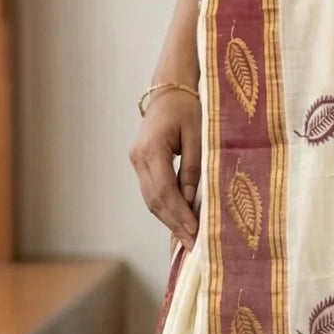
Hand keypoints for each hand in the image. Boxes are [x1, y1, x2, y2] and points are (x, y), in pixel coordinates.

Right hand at [129, 87, 201, 247]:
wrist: (169, 88)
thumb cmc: (188, 107)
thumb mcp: (197, 136)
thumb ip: (192, 169)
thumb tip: (191, 202)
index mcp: (152, 148)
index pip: (164, 190)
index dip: (179, 214)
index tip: (195, 232)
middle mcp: (138, 157)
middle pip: (154, 200)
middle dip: (173, 224)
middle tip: (191, 245)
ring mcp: (136, 161)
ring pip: (150, 199)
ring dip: (168, 220)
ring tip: (186, 239)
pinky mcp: (141, 163)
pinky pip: (151, 191)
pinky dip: (165, 208)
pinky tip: (179, 221)